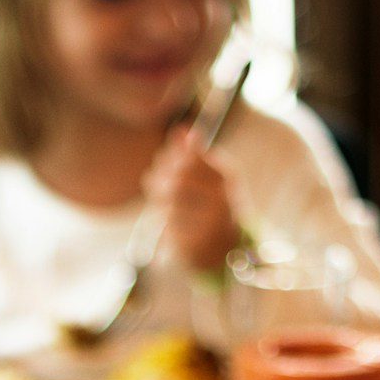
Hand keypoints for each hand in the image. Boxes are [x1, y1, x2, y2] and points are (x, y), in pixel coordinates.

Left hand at [145, 127, 239, 272]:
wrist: (227, 250)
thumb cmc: (213, 206)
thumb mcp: (210, 176)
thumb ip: (193, 154)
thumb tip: (181, 129)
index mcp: (227, 176)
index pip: (189, 158)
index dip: (168, 159)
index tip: (161, 163)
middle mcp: (223, 198)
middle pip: (177, 180)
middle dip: (159, 180)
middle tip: (152, 184)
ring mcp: (211, 223)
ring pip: (169, 204)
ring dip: (159, 203)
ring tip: (161, 204)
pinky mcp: (197, 244)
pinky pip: (168, 227)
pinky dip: (164, 224)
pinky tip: (169, 224)